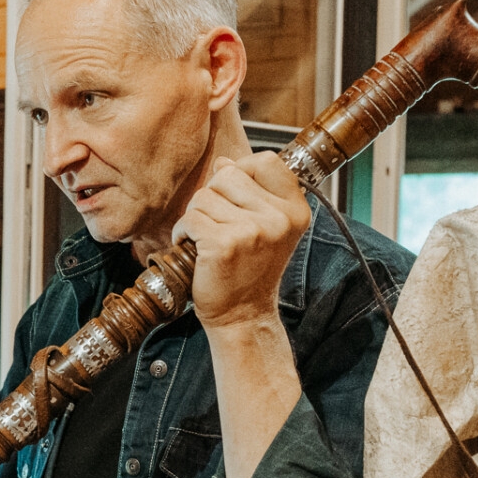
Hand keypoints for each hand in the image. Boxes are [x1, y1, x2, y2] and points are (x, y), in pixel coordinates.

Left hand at [171, 152, 309, 330]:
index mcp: (295, 210)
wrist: (243, 316)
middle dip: (212, 196)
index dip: (241, 170)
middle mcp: (279, 218)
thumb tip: (225, 162)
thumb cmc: (250, 272)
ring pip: (204, 196)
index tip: (232, 196)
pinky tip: (192, 247)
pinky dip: (182, 232)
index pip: (265, 161)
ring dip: (196, 216)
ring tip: (205, 239)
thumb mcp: (263, 228)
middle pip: (228, 175)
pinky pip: (190, 218)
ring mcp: (253, 231)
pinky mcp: (224, 244)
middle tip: (215, 224)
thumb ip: (249, 192)